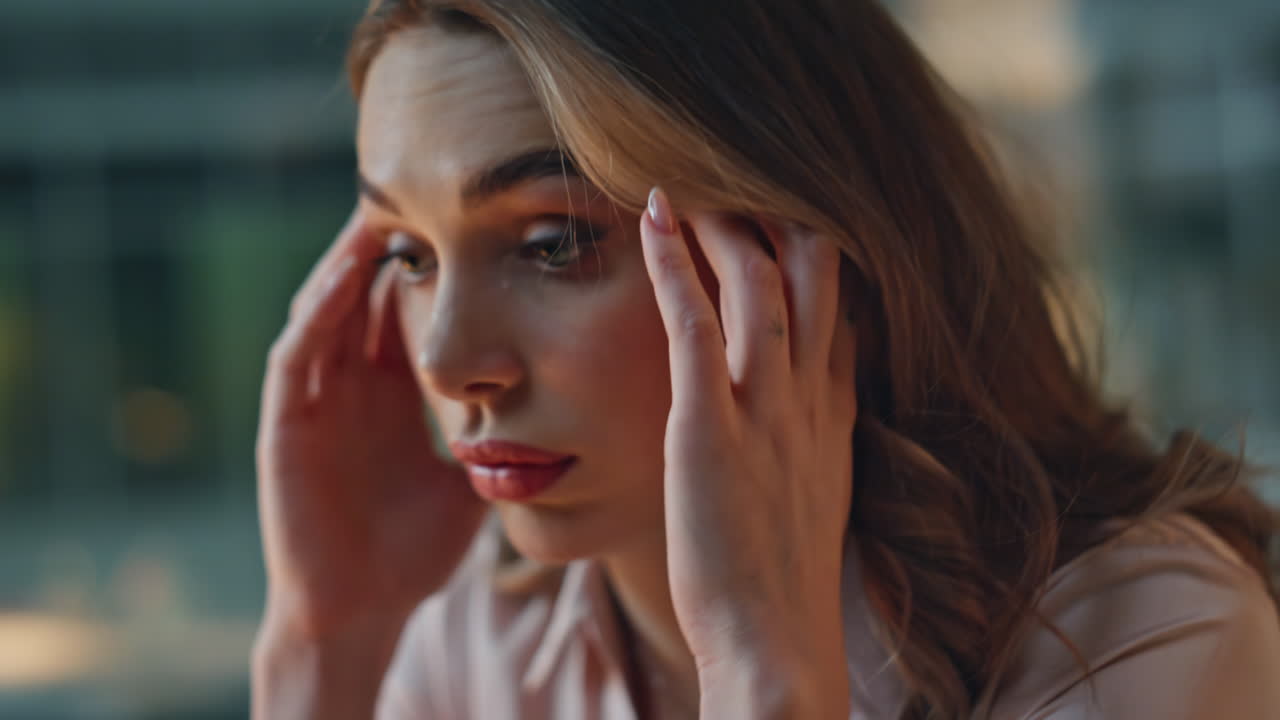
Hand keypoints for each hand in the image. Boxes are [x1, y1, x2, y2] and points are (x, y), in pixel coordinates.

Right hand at [255, 208, 486, 638]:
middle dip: (390, 244)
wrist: (362, 609)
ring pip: (327, 312)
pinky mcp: (288, 427)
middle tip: (421, 187)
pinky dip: (315, 317)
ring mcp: (317, 403)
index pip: (409, 310)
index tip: (470, 218)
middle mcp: (352, 387)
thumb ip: (499, 436)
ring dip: (347, 265)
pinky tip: (339, 282)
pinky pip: (297, 359)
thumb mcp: (469, 478)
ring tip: (377, 213)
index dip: (434, 264)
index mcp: (392, 394)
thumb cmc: (413, 550)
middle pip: (366, 295)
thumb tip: (562, 408)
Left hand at [640, 189, 856, 713]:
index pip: (839, 310)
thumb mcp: (816, 499)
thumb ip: (814, 440)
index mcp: (834, 417)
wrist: (779, 650)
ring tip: (694, 182)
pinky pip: (695, 328)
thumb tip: (808, 405)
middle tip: (747, 178)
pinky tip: (653, 218)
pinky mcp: (712, 433)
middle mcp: (810, 402)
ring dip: (728, 226)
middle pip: (817, 279)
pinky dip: (673, 265)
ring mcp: (765, 413)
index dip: (818, 256)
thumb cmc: (784, 586)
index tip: (790, 215)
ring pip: (760, 287)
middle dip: (786, 220)